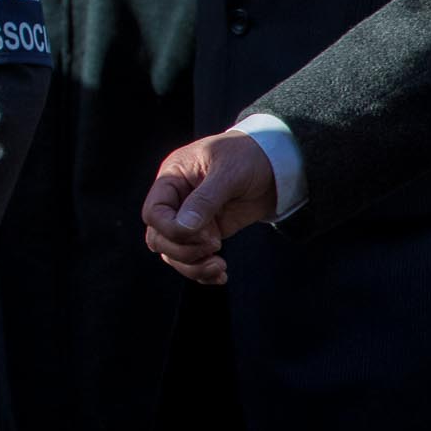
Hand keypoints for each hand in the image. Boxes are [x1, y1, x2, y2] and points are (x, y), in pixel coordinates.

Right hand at [141, 129, 277, 284]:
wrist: (276, 164)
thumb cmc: (247, 156)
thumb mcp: (227, 172)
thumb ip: (205, 199)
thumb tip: (185, 227)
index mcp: (172, 179)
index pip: (154, 213)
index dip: (172, 230)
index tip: (206, 235)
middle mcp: (176, 201)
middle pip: (159, 238)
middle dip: (183, 251)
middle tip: (214, 246)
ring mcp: (192, 219)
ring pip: (173, 253)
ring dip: (192, 266)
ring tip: (220, 266)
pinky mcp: (209, 233)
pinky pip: (194, 259)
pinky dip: (203, 272)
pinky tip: (221, 274)